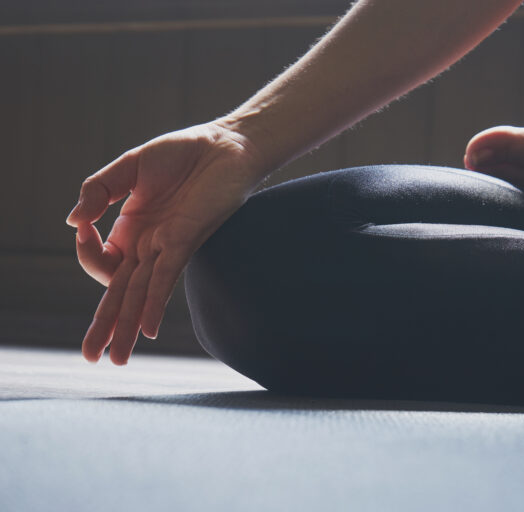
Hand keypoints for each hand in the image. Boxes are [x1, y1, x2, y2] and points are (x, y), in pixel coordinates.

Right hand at [67, 122, 263, 364]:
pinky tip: (147, 329)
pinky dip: (153, 303)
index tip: (82, 227)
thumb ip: (98, 190)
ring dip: (125, 327)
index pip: (100, 260)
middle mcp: (149, 245)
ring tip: (116, 360)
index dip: (84, 252)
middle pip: (120, 293)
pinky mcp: (186, 240)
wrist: (225, 144)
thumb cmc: (183, 154)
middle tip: (89, 358)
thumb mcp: (129, 168)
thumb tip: (71, 222)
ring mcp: (167, 246)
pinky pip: (165, 278)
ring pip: (139, 294)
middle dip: (104, 326)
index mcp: (132, 229)